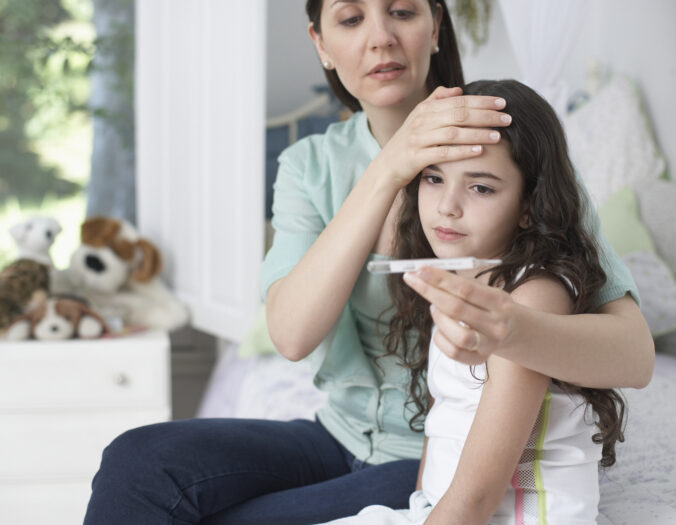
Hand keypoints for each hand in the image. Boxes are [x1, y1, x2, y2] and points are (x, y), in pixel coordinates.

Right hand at [376, 86, 511, 188]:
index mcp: (425, 110)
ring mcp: (418, 139)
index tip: (502, 103)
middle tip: (507, 118)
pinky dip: (462, 151)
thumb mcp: (418, 118)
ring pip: (453, 133)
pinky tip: (479, 151)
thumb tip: (458, 89)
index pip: (459, 101)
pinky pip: (443, 153)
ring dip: (478, 133)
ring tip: (498, 136)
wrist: (385, 167)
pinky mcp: (416, 157)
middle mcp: (422, 121)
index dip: (482, 101)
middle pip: (459, 114)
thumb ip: (437, 101)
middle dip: (486, 115)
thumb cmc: (407, 143)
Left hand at [403, 266, 516, 364]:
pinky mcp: (479, 359)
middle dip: (430, 292)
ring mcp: (489, 344)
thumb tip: (424, 273)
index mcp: (500, 301)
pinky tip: (440, 328)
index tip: (419, 270)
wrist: (512, 331)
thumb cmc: (488, 305)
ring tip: (434, 308)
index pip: (466, 289)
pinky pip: (453, 352)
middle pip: (457, 309)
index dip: (440, 279)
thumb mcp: (484, 290)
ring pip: (458, 335)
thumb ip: (458, 283)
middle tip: (413, 280)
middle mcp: (497, 324)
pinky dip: (440, 337)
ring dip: (439, 318)